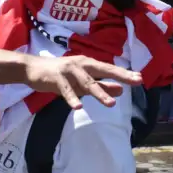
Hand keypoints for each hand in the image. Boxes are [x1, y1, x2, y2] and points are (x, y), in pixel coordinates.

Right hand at [23, 55, 141, 109]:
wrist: (32, 69)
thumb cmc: (60, 75)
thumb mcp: (82, 82)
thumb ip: (101, 86)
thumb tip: (121, 90)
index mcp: (89, 64)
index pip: (110, 69)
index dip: (124, 74)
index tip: (140, 79)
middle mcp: (81, 64)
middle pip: (103, 70)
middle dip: (120, 76)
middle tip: (135, 82)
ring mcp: (69, 70)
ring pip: (87, 82)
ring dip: (99, 92)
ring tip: (111, 104)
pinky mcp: (56, 78)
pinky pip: (66, 90)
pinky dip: (72, 98)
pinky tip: (78, 107)